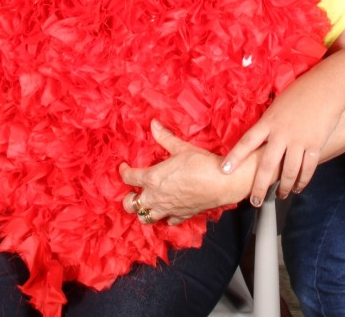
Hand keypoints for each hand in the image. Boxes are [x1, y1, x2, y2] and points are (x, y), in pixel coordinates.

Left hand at [119, 120, 242, 223]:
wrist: (220, 183)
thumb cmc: (200, 163)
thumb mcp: (181, 147)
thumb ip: (165, 137)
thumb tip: (153, 124)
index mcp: (152, 179)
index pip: (129, 178)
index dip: (123, 172)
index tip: (123, 167)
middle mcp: (155, 197)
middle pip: (131, 205)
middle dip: (128, 198)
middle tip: (133, 190)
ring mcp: (167, 210)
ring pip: (145, 218)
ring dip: (143, 211)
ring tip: (146, 203)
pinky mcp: (180, 216)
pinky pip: (167, 221)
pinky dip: (165, 217)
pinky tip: (168, 209)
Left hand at [222, 72, 343, 205]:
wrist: (327, 87)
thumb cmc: (302, 91)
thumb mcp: (279, 103)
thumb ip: (270, 121)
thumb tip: (261, 135)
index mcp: (269, 120)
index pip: (247, 141)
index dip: (235, 157)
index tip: (224, 170)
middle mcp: (282, 133)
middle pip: (266, 165)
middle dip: (258, 187)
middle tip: (254, 201)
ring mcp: (299, 140)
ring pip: (288, 172)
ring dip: (283, 187)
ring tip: (279, 195)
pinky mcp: (315, 145)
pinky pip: (307, 169)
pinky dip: (302, 181)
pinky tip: (298, 187)